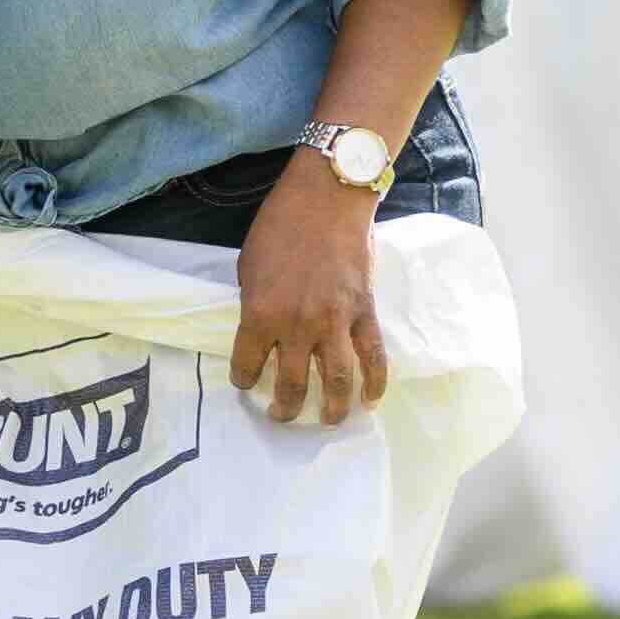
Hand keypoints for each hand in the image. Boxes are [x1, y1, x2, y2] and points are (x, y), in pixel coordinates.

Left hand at [232, 160, 384, 424]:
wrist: (327, 198)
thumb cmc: (280, 224)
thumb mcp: (249, 266)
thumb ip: (255, 303)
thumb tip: (261, 329)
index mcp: (261, 314)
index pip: (248, 364)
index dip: (244, 379)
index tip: (246, 383)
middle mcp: (298, 327)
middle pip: (293, 385)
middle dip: (285, 408)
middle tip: (281, 416)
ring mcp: (335, 322)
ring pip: (337, 381)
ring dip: (333, 408)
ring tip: (328, 420)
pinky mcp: (364, 313)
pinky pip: (373, 357)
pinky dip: (374, 382)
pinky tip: (370, 400)